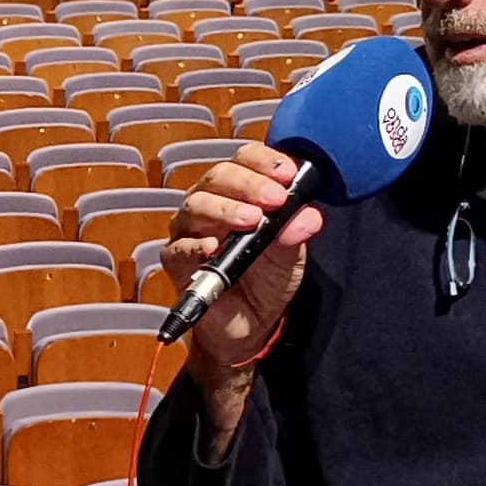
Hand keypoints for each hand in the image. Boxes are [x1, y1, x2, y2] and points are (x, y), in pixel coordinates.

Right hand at [165, 143, 321, 430]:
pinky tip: (212, 247)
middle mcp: (211, 204)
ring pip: (196, 204)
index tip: (288, 173)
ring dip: (225, 208)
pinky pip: (178, 247)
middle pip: (219, 177)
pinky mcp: (176, 260)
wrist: (249, 324)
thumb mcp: (290, 255)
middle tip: (275, 200)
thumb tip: (309, 216)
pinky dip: (194, 245)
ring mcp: (190, 230)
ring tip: (251, 220)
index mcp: (239, 193)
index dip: (264, 161)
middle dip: (249, 184)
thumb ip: (296, 233)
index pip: (245, 161)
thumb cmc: (266, 280)